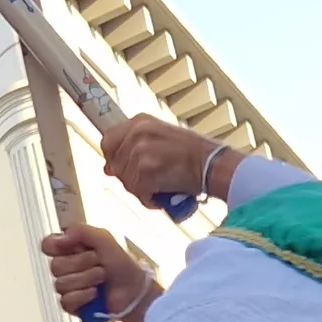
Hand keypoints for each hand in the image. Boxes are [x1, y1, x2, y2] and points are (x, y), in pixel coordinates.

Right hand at [43, 226, 158, 321]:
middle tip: (99, 263)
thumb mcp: (105, 239)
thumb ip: (81, 231)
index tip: (72, 246)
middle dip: (81, 263)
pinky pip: (66, 301)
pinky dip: (83, 296)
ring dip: (86, 279)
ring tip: (102, 278)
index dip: (56, 246)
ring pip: (61, 284)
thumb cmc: (122, 265)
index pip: (47, 245)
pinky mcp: (72, 305)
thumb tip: (60, 237)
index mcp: (71, 249)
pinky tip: (95, 294)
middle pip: (55, 266)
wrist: (135, 291)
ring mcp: (68, 287)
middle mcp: (66, 267)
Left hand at [95, 114, 219, 200]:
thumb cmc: (193, 155)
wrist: (213, 164)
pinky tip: (164, 194)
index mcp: (139, 121)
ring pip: (126, 182)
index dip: (114, 159)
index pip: (108, 141)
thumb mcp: (161, 139)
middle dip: (129, 178)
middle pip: (114, 165)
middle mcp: (137, 132)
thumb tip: (108, 169)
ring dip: (142, 190)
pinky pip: (138, 193)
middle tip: (152, 180)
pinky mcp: (145, 170)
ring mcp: (140, 150)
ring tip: (162, 185)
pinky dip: (150, 199)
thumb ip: (134, 148)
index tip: (128, 169)